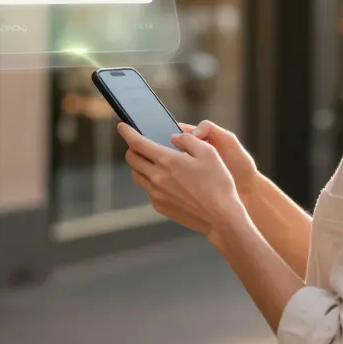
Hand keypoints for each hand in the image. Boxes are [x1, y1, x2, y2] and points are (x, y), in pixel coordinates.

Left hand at [118, 123, 246, 236]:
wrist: (221, 217)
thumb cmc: (218, 182)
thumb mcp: (208, 152)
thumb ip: (187, 140)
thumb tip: (172, 138)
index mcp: (167, 161)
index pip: (137, 143)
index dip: (127, 132)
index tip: (121, 126)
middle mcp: (157, 178)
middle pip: (132, 159)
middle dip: (133, 148)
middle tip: (140, 144)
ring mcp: (157, 194)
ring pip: (137, 175)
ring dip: (139, 165)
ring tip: (152, 162)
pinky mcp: (160, 206)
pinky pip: (148, 190)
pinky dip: (151, 182)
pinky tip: (165, 181)